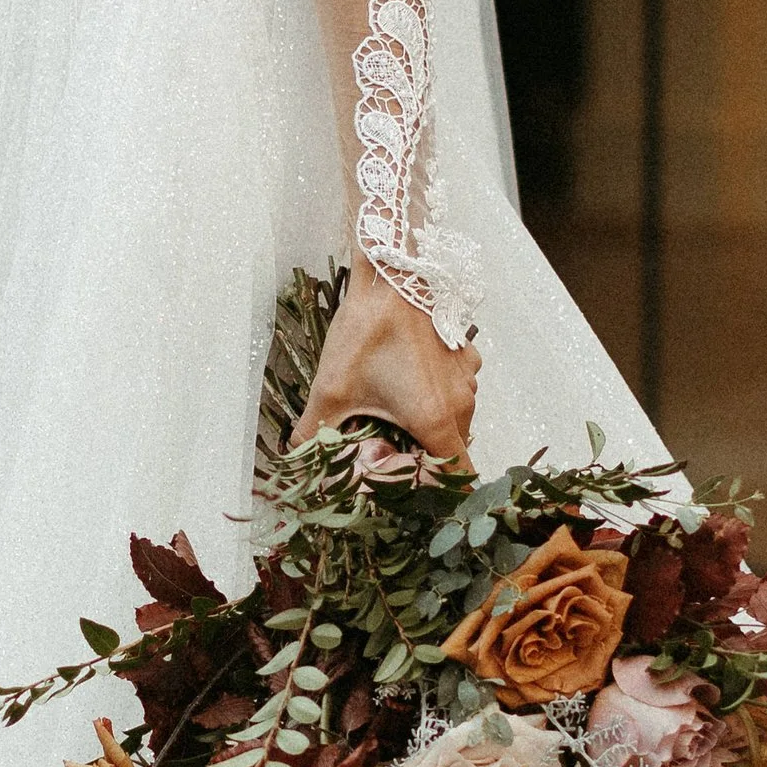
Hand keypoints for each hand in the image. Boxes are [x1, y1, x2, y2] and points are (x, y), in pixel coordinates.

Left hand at [293, 255, 478, 465]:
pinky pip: (458, 391)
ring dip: (430, 426)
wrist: (391, 276)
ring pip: (456, 420)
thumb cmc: (366, 334)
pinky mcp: (464, 357)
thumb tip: (298, 460)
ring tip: (393, 417)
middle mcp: (462, 403)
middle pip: (454, 450)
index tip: (414, 486)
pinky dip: (438, 397)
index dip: (439, 490)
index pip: (460, 477)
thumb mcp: (330, 391)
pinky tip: (407, 385)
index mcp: (435, 420)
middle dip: (425, 458)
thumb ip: (314, 433)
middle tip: (389, 451)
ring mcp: (467, 378)